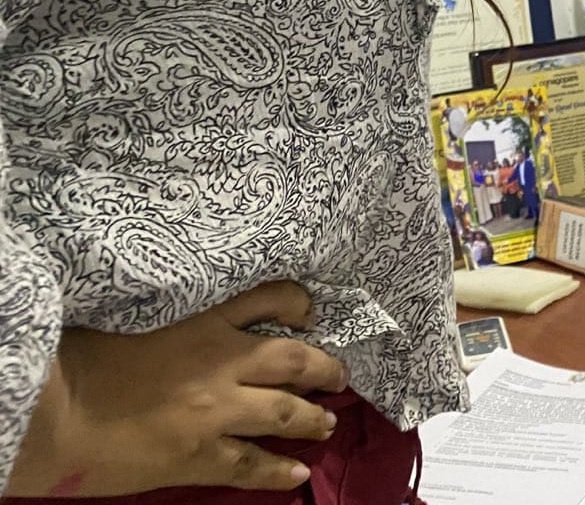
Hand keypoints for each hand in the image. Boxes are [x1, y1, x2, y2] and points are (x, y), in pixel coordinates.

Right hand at [10, 281, 347, 495]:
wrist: (56, 412)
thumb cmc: (83, 356)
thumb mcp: (139, 312)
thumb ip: (180, 311)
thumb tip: (200, 311)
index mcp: (205, 320)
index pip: (270, 298)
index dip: (298, 303)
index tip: (309, 311)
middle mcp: (223, 363)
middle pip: (294, 362)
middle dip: (325, 370)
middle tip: (340, 378)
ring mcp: (215, 412)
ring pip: (284, 414)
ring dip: (312, 420)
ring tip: (326, 424)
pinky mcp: (198, 456)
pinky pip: (250, 464)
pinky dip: (277, 470)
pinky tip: (297, 473)